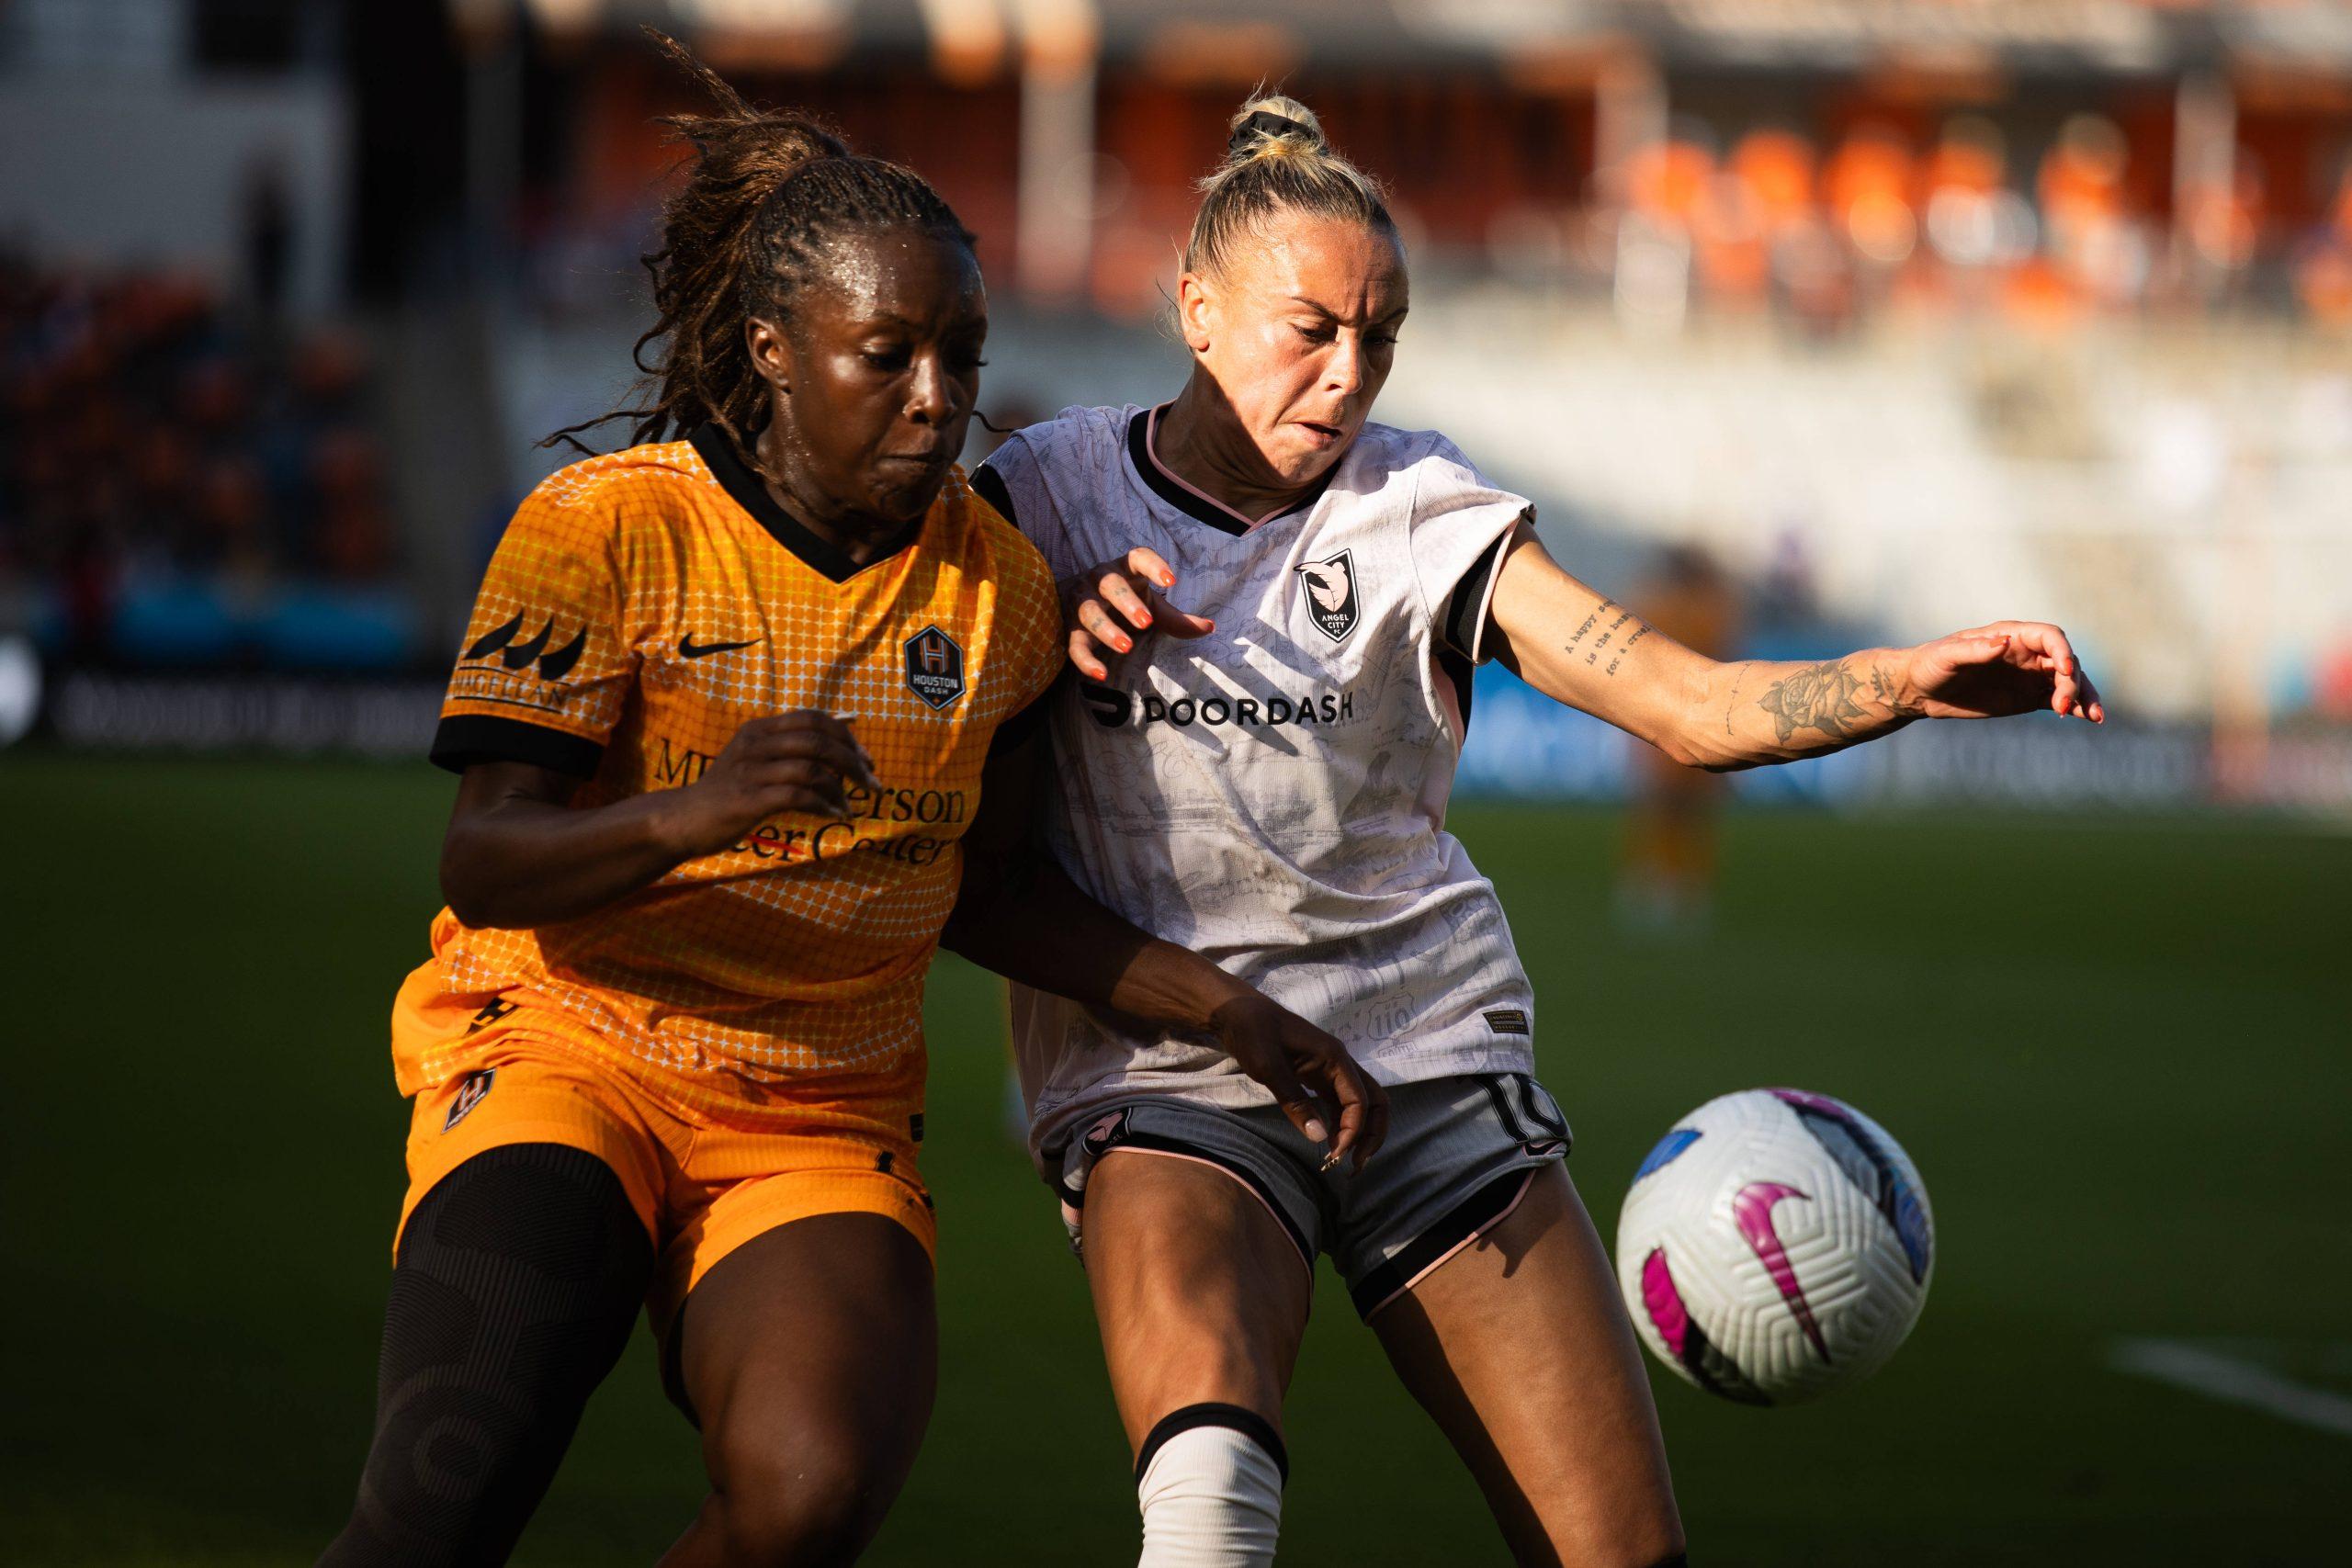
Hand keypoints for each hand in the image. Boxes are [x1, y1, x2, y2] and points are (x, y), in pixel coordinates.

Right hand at [664, 710, 881, 857]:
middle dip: (853, 763)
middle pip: (818, 741)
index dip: (846, 737)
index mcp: (760, 729)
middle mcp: (755, 744)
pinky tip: (834, 816)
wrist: (685, 819)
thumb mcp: (758, 756)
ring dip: (840, 789)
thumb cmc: (729, 789)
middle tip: (872, 784)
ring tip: (851, 806)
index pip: (813, 718)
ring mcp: (751, 771)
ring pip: (812, 769)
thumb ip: (795, 741)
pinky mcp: (749, 800)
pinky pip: (798, 797)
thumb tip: (847, 720)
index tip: (867, 760)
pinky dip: (823, 806)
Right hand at [1061, 547, 1214, 680]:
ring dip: (1107, 629)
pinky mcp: (1068, 628)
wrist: (1073, 602)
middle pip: (1111, 585)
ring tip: (1127, 647)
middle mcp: (1100, 581)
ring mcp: (1081, 603)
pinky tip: (1101, 674)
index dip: (1154, 566)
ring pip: (1089, 613)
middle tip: (1147, 623)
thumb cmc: (1121, 601)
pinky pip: (1074, 644)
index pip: (1138, 558)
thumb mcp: (1149, 605)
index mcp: (1124, 569)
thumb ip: (1176, 618)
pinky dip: (1086, 660)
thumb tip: (1211, 628)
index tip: (1172, 582)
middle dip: (1128, 603)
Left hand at [1206, 991, 1388, 1171]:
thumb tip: (1320, 1138)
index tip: (1335, 1154)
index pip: (1360, 1101)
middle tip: (1356, 1164)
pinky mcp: (1318, 1076)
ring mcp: (1330, 1070)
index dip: (1353, 1130)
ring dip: (1357, 1131)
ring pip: (1359, 1104)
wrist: (1237, 1012)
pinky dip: (1341, 1123)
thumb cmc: (1253, 1034)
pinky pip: (1340, 1102)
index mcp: (1335, 1059)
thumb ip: (1295, 1103)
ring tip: (1342, 1160)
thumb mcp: (1270, 1069)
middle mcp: (1340, 1064)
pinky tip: (1328, 1141)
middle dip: (1371, 1133)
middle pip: (1374, 1101)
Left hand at [1901, 622, 2105, 724]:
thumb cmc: (1931, 664)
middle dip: (2073, 682)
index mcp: (2012, 635)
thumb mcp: (1948, 656)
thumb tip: (2003, 642)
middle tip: (2062, 707)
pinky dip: (2078, 708)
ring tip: (2095, 717)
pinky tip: (2090, 718)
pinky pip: (2060, 700)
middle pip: (2066, 662)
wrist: (1921, 690)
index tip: (2066, 671)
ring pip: (2070, 682)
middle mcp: (2027, 653)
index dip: (2063, 652)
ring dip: (2085, 697)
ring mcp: (2031, 676)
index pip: (2050, 637)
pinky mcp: (2029, 697)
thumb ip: (1975, 649)